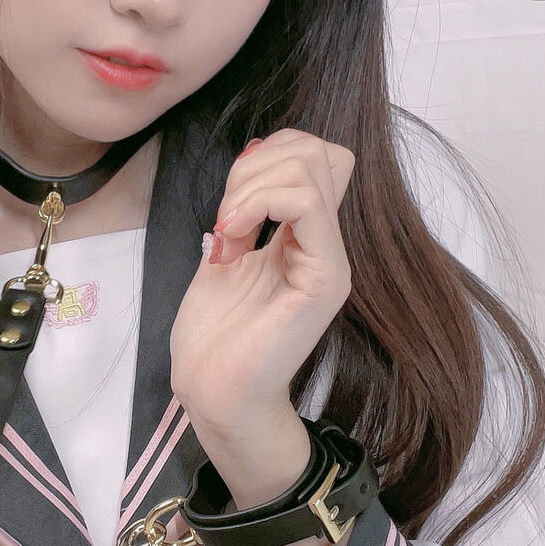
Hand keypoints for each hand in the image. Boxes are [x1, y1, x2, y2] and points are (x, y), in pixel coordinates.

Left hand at [169, 129, 354, 447]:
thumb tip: (250, 163)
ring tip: (225, 230)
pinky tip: (232, 238)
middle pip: (317, 151)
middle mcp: (324, 243)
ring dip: (251, 185)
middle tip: (224, 215)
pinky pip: (308, 204)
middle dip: (256, 165)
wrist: (214, 393)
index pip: (314, 157)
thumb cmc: (215, 337)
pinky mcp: (325, 278)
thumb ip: (242, 213)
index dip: (268, 155)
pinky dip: (260, 202)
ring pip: (311, 166)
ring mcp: (330, 259)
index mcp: (303, 236)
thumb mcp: (223, 254)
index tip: (227, 202)